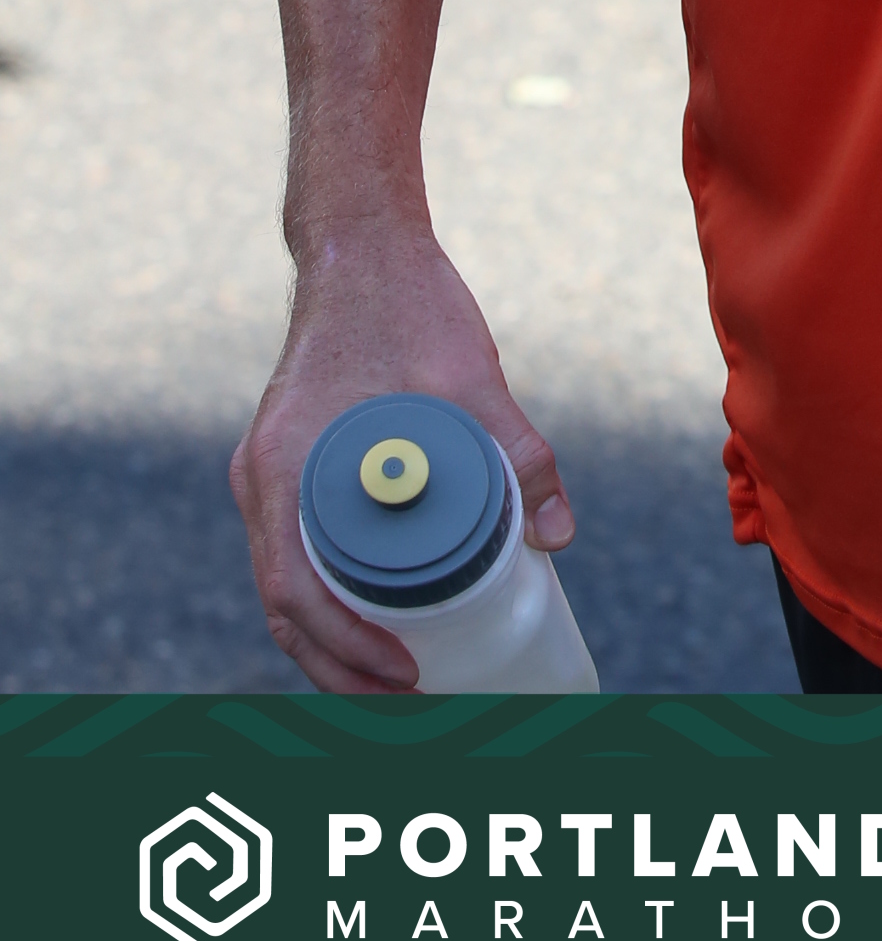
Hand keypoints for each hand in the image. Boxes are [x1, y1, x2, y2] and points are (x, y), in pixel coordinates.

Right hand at [229, 222, 574, 691]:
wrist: (361, 242)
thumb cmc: (406, 302)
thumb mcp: (470, 376)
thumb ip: (518, 451)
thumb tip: (559, 534)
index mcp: (283, 468)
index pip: (294, 592)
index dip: (345, 650)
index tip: (405, 676)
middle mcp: (262, 481)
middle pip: (285, 604)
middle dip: (341, 665)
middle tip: (414, 698)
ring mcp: (272, 474)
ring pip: (290, 581)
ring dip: (336, 636)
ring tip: (402, 674)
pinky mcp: (292, 463)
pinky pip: (301, 547)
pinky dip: (335, 592)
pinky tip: (385, 612)